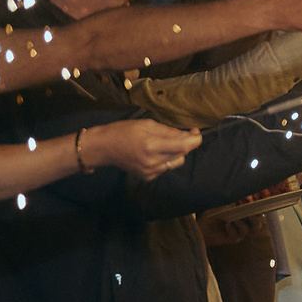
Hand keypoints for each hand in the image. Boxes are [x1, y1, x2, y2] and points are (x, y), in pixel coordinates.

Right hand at [82, 119, 202, 179]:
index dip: (195, 140)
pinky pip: (166, 168)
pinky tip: (155, 153)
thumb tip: (187, 134)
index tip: (197, 132)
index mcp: (152, 145)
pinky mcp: (148, 177)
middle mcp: (153, 161)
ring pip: (176, 163)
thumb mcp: (147, 125)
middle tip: (183, 134)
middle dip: (186, 144)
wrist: (104, 148)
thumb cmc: (123, 131)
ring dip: (176, 152)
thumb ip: (169, 131)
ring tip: (166, 143)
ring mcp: (150, 172)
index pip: (183, 146)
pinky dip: (166, 160)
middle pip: (182, 155)